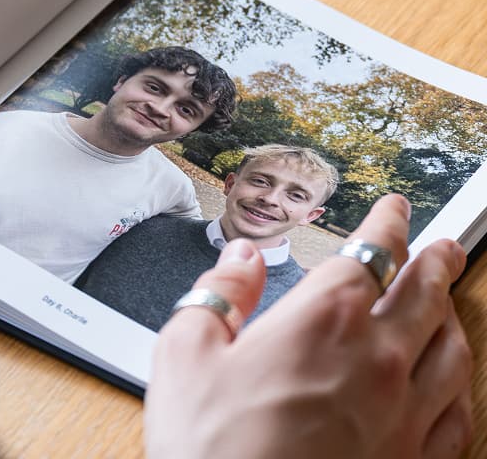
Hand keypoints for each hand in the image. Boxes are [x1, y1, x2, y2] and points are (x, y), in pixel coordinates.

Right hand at [145, 194, 472, 458]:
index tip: (394, 210)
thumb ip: (218, 291)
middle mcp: (377, 360)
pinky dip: (460, 385)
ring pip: (452, 349)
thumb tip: (240, 256)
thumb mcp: (186, 352)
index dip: (388, 223)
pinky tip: (451, 384)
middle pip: (424, 292)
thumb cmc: (213, 451)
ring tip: (449, 302)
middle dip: (436, 261)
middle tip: (443, 246)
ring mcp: (403, 416)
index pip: (373, 252)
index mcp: (324, 320)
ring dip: (453, 314)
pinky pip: (458, 414)